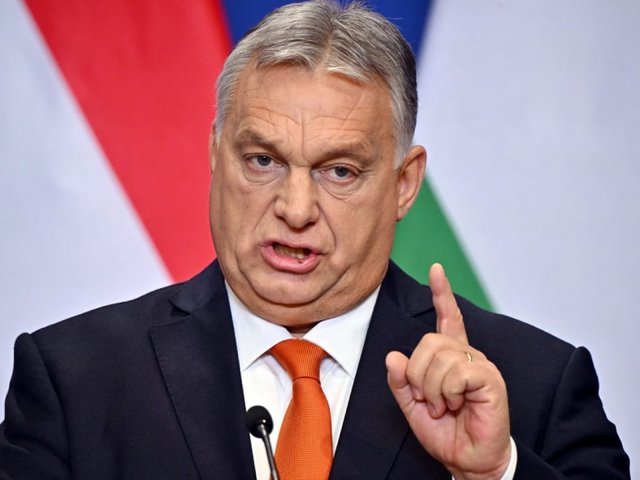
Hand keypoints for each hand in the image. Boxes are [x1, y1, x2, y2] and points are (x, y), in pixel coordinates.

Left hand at [386, 264, 510, 479]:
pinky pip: (457, 371)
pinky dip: (446, 392)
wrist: (467, 460)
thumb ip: (400, 381)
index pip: (447, 318)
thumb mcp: (411, 406)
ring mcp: (480, 364)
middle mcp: (467, 354)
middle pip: (429, 341)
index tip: (436, 269)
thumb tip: (394, 356)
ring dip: (431, 388)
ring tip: (442, 405)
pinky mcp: (489, 378)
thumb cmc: (445, 432)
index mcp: (450, 357)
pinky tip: (454, 404)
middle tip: (427, 399)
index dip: (441, 293)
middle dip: (417, 374)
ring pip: (440, 356)